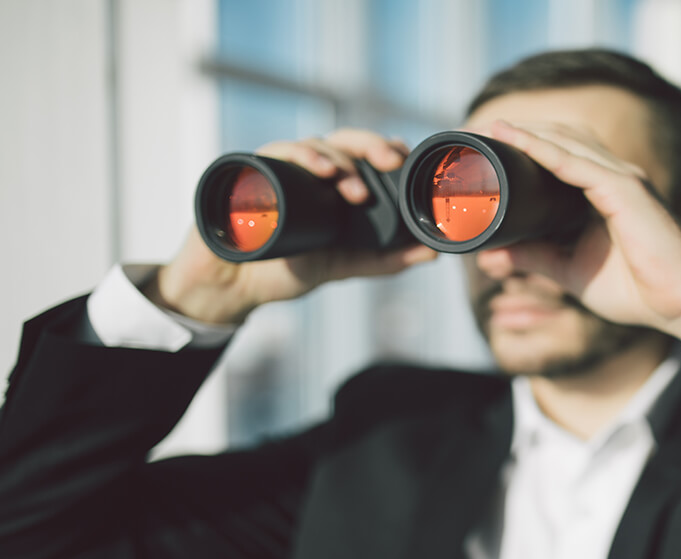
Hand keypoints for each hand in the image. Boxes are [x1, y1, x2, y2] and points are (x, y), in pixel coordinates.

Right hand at [150, 129, 437, 324]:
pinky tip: (321, 170)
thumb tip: (433, 254)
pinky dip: (303, 156)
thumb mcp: (344, 265)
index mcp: (334, 184)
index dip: (387, 149)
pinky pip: (279, 152)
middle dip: (372, 146)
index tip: (408, 161)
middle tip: (393, 161)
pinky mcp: (253, 171)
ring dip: (340, 160)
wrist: (235, 285)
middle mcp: (310, 170)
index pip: (365, 153)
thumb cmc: (288, 268)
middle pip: (346, 142)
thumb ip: (386, 260)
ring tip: (357, 189)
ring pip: (316, 144)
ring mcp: (282, 168)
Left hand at [485, 121, 680, 365]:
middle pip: (560, 139)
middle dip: (520, 131)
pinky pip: (577, 164)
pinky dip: (545, 151)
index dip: (526, 145)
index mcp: (605, 192)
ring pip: (566, 143)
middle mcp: (615, 177)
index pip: (560, 154)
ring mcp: (623, 180)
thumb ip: (533, 258)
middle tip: (478, 131)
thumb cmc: (638, 291)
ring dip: (527, 133)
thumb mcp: (569, 271)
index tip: (487, 146)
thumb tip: (490, 257)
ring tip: (492, 127)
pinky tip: (519, 142)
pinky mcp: (625, 191)